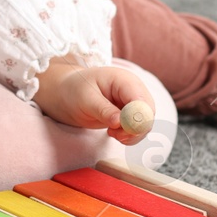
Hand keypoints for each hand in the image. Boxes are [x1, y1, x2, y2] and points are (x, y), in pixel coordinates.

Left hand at [36, 62, 154, 144]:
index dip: (137, 118)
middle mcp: (134, 90)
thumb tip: (119, 123)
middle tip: (116, 136)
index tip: (120, 130)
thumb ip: (103, 110)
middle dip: (135, 129)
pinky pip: (138, 129)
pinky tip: (114, 134)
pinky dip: (129, 136)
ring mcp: (133, 102)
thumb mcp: (85, 99)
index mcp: (124, 80)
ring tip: (112, 134)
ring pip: (145, 124)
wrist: (68, 93)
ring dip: (132, 134)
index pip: (141, 101)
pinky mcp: (130, 114)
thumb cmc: (75, 90)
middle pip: (148, 114)